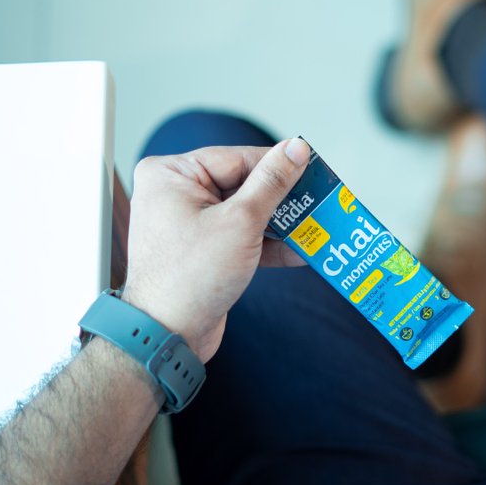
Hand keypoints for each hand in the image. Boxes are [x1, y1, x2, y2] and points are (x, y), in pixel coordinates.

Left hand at [121, 139, 309, 360]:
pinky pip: (240, 236)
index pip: (237, 158)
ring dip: (280, 224)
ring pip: (245, 213)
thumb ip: (272, 183)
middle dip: (282, 200)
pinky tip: (299, 250)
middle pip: (242, 184)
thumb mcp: (241, 222)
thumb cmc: (189, 279)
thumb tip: (295, 150)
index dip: (277, 165)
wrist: (168, 335)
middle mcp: (175, 195)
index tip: (311, 168)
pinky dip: (267, 244)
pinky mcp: (202, 250)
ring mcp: (188, 224)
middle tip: (317, 201)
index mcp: (171, 175)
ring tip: (314, 228)